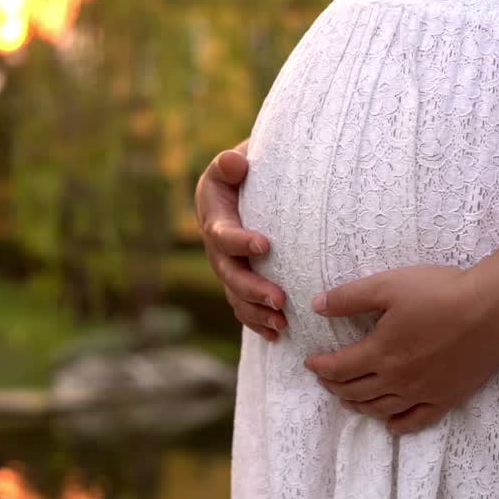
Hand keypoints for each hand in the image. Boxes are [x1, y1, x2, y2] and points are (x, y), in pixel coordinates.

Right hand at [195, 146, 286, 340]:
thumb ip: (229, 164)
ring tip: (283, 324)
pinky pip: (245, 309)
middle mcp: (217, 250)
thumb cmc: (242, 174)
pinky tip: (279, 335)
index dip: (240, 242)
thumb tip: (235, 163)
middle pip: (230, 275)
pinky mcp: (240, 283)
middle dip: (253, 290)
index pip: (223, 235)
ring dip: (258, 313)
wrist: (240, 189)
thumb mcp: (232, 163)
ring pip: (237, 298)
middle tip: (280, 300)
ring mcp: (228, 270)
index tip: (265, 245)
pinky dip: (259, 323)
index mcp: (215, 220)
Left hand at [303, 265, 498, 434]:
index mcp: (380, 352)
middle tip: (325, 379)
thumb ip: (349, 298)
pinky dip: (398, 425)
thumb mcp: (388, 285)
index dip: (321, 367)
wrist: (493, 310)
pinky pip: (416, 420)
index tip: (310, 362)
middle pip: (356, 391)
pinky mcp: (447, 398)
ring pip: (381, 409)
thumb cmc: (441, 292)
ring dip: (358, 406)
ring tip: (348, 400)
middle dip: (334, 386)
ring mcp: (422, 392)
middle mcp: (397, 380)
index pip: (339, 368)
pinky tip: (390, 425)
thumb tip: (317, 306)